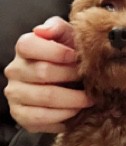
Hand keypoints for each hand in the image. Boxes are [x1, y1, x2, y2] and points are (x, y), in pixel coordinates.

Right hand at [4, 17, 93, 132]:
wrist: (67, 80)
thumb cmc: (69, 55)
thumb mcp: (67, 36)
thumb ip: (58, 27)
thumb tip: (43, 30)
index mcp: (25, 47)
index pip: (29, 45)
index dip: (57, 52)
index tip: (77, 57)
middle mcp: (15, 70)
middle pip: (43, 73)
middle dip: (71, 76)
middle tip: (90, 79)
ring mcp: (15, 93)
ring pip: (45, 98)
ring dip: (73, 99)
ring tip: (90, 98)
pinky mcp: (20, 114)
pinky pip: (40, 118)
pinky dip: (63, 116)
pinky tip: (76, 111)